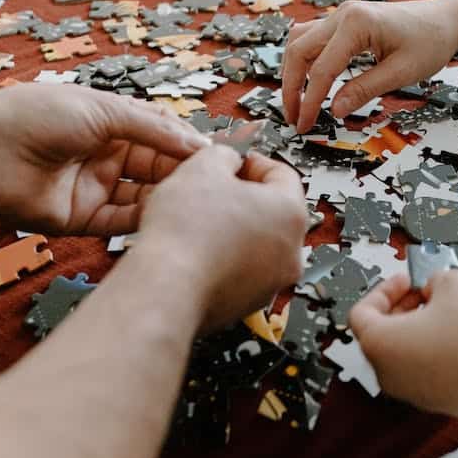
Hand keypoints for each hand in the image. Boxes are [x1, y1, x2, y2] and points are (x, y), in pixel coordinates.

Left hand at [0, 84, 211, 234]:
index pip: (161, 137)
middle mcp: (108, 157)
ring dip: (167, 198)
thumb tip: (198, 144)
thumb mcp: (104, 109)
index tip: (216, 156)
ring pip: (144, 197)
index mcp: (112, 125)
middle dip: (183, 174)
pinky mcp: (85, 219)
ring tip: (194, 200)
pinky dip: (143, 220)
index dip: (187, 146)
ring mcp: (97, 188)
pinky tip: (166, 216)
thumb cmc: (39, 115)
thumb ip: (154, 128)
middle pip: (157, 168)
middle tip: (212, 182)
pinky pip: (121, 222)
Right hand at [138, 144, 306, 328]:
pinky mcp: (249, 302)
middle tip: (213, 189)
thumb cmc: (186, 236)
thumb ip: (224, 155)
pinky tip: (198, 251)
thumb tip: (228, 160)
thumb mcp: (203, 168)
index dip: (254, 162)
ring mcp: (273, 281)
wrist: (166, 289)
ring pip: (258, 244)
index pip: (283, 174)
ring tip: (200, 222)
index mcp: (291, 214)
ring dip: (234, 229)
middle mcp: (291, 251)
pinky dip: (225, 259)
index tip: (235, 161)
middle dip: (243, 197)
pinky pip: (242, 271)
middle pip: (273, 211)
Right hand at [282, 0, 457, 132]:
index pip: (321, 69)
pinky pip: (312, 39)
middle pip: (298, 52)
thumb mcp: (401, 73)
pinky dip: (303, 61)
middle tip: (294, 119)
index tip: (305, 125)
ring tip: (297, 103)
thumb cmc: (430, 42)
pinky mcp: (344, 22)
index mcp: (357, 24)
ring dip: (292, 72)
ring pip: (299, 42)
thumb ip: (365, 91)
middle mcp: (343, 15)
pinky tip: (306, 82)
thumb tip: (335, 111)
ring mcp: (341, 16)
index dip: (310, 101)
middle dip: (291, 88)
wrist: (445, 21)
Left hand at [349, 272, 457, 423]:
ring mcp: (413, 392)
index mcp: (379, 345)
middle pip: (382, 334)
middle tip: (427, 291)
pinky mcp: (438, 402)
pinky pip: (426, 370)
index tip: (407, 280)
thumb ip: (434, 278)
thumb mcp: (453, 283)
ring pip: (405, 353)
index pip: (362, 313)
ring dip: (421, 327)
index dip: (385, 289)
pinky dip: (436, 349)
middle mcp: (389, 374)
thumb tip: (435, 287)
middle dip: (403, 306)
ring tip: (451, 311)